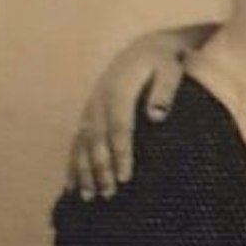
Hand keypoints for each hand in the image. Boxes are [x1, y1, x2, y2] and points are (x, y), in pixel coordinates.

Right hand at [66, 28, 199, 198]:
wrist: (146, 48)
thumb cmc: (164, 63)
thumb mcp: (170, 70)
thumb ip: (165, 92)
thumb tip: (158, 116)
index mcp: (118, 92)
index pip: (119, 129)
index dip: (121, 153)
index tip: (126, 177)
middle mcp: (99, 102)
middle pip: (98, 141)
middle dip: (101, 169)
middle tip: (110, 194)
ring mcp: (91, 108)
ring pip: (83, 144)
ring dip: (85, 171)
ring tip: (90, 197)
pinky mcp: (89, 114)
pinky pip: (78, 142)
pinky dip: (75, 164)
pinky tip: (74, 186)